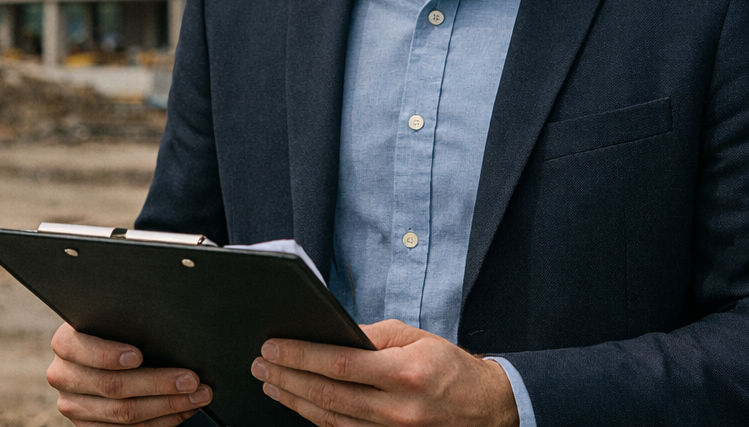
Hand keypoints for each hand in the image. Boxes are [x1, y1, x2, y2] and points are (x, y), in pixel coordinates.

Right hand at [46, 322, 213, 425]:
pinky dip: (160, 422)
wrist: (100, 353)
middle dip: (158, 383)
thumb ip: (127, 324)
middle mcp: (63, 376)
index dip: (109, 355)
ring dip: (168, 406)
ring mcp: (74, 406)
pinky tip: (182, 411)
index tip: (139, 355)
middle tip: (191, 379)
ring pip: (124, 413)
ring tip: (197, 396)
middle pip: (112, 386)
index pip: (83, 350)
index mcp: (65, 343)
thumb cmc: (115, 331)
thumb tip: (167, 331)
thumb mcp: (113, 321)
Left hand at [250, 319, 517, 426]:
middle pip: (327, 395)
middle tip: (261, 363)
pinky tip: (299, 404)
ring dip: (294, 400)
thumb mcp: (416, 337)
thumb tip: (331, 332)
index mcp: (404, 373)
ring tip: (271, 382)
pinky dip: (316, 419)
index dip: (300, 355)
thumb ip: (373, 335)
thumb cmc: (450, 368)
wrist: (487, 410)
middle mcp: (397, 409)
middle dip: (287, 377)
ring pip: (329, 419)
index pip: (338, 364)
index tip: (273, 346)